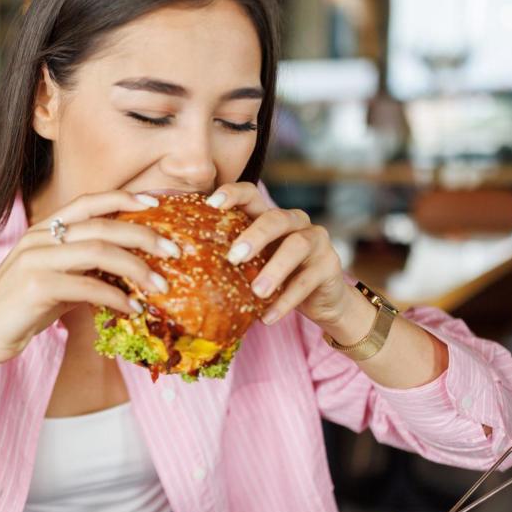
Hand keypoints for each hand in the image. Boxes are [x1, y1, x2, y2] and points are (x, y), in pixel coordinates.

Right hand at [0, 191, 181, 368]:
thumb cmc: (19, 311)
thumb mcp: (55, 282)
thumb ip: (83, 271)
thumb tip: (125, 275)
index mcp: (43, 230)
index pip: (89, 202)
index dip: (124, 198)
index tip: (157, 202)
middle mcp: (39, 238)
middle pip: (103, 225)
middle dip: (145, 235)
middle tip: (175, 251)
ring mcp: (36, 259)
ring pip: (100, 252)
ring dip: (138, 269)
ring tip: (161, 286)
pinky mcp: (36, 286)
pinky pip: (88, 287)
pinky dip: (117, 298)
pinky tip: (132, 309)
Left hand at [209, 182, 352, 326]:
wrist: (323, 300)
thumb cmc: (278, 278)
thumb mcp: (254, 265)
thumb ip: (232, 258)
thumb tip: (182, 265)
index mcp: (271, 217)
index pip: (252, 195)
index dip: (233, 194)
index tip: (211, 203)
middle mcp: (296, 222)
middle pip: (275, 219)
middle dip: (254, 236)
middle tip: (233, 257)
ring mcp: (316, 241)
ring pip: (296, 246)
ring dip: (274, 270)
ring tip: (256, 292)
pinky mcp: (330, 266)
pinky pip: (306, 282)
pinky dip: (285, 301)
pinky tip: (267, 317)